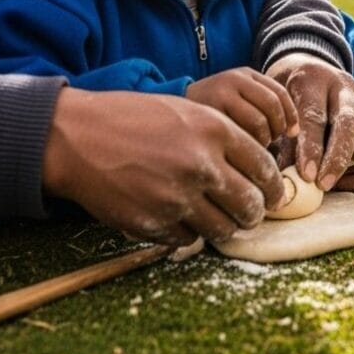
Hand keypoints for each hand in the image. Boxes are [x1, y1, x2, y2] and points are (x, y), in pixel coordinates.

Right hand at [43, 87, 285, 245]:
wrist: (78, 136)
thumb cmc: (134, 120)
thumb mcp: (187, 113)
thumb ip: (223, 140)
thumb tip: (256, 171)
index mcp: (214, 130)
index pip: (265, 167)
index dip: (275, 185)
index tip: (275, 193)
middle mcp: (201, 165)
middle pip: (251, 204)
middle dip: (256, 212)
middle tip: (252, 212)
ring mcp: (177, 197)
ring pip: (224, 229)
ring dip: (226, 227)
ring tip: (221, 219)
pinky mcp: (153, 223)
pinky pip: (188, 240)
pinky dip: (190, 233)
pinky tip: (183, 218)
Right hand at [186, 67, 297, 146]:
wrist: (170, 111)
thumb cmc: (212, 112)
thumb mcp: (238, 98)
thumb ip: (262, 107)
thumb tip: (294, 132)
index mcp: (246, 74)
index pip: (280, 93)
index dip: (290, 115)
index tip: (291, 133)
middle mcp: (233, 80)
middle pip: (272, 106)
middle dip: (277, 128)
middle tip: (270, 142)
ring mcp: (219, 95)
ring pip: (258, 121)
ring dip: (263, 140)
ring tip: (253, 147)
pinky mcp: (208, 113)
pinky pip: (239, 134)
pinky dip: (246, 147)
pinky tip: (239, 151)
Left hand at [265, 54, 353, 190]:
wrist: (310, 75)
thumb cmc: (290, 100)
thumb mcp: (281, 111)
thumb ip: (285, 143)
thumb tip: (285, 180)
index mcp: (314, 80)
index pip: (315, 115)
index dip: (311, 147)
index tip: (306, 175)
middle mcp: (346, 87)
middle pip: (351, 122)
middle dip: (339, 158)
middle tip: (324, 185)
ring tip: (336, 185)